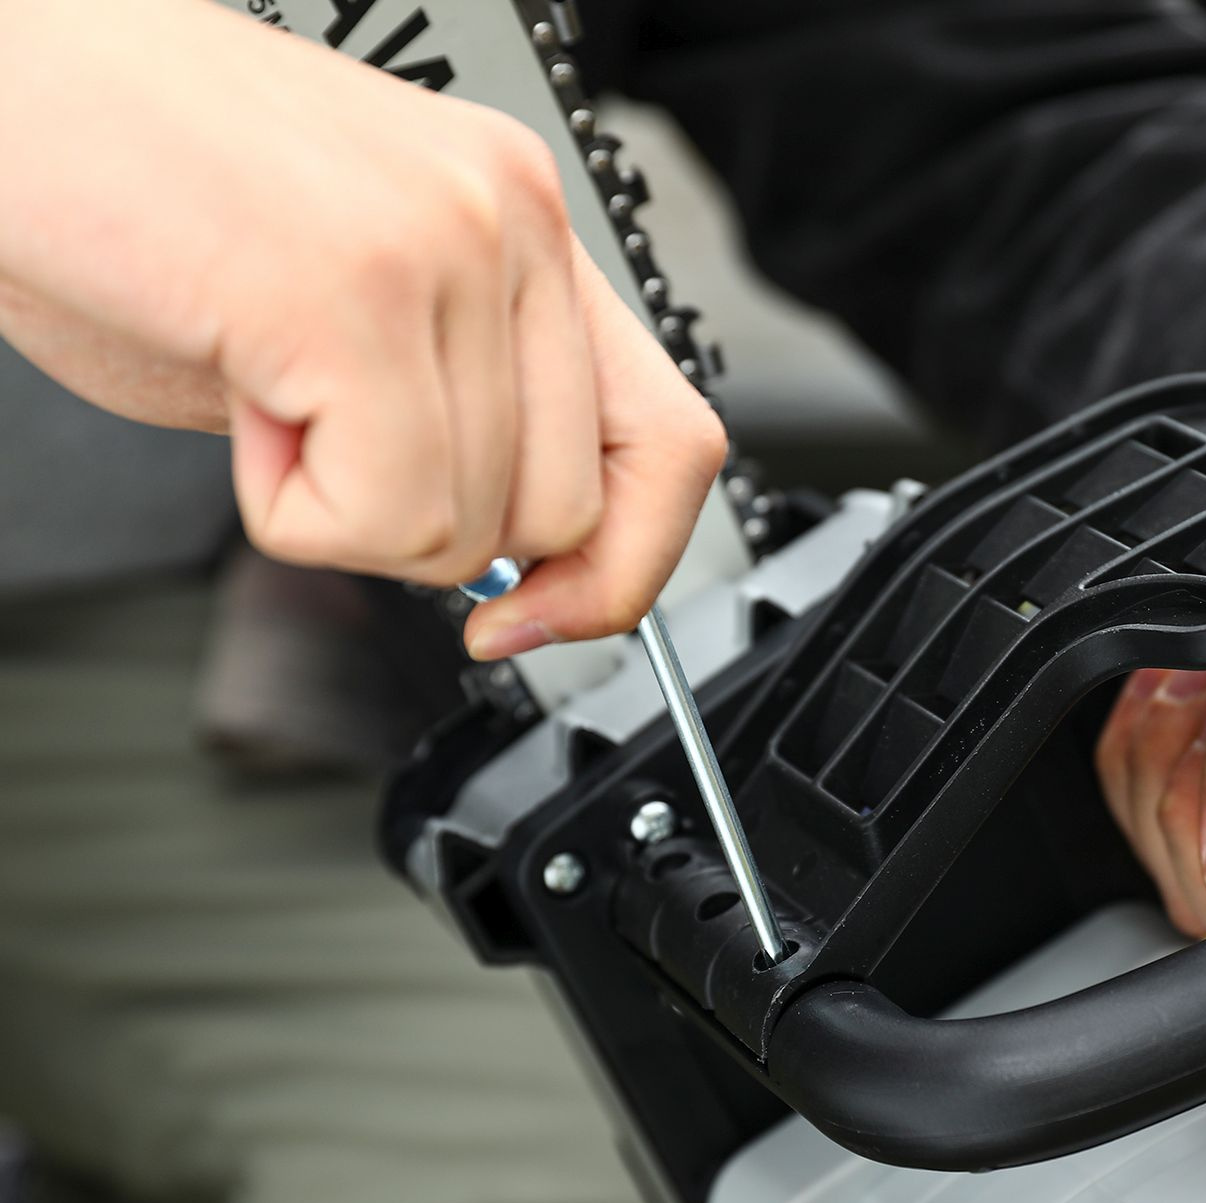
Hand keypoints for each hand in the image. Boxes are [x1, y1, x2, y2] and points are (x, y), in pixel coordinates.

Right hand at [0, 0, 722, 652]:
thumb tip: (528, 559)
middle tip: (331, 446)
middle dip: (432, 531)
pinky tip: (244, 398)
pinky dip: (295, 513)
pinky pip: (386, 518)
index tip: (542, 613)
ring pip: (469, 529)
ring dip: (343, 509)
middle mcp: (510, 221)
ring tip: (267, 389)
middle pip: (565, 514)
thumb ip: (468, 426)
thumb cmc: (142, 195)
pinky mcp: (354, 294)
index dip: (624, 565)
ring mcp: (445, 247)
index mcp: (525, 226)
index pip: (673, 446)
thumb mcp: (352, 327)